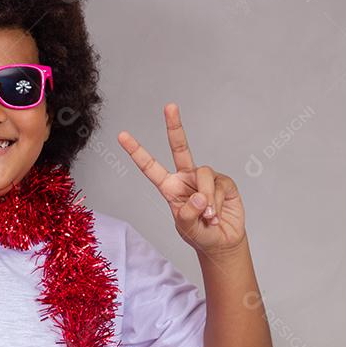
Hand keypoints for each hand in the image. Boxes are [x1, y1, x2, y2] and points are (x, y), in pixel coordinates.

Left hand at [118, 103, 246, 257]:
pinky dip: (215, 202)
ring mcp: (204, 178)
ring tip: (207, 217)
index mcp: (169, 187)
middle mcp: (185, 177)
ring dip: (205, 199)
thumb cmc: (198, 234)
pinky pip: (217, 184)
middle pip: (179, 147)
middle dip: (174, 126)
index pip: (150, 167)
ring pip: (203, 174)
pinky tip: (216, 214)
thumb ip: (187, 214)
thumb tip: (198, 196)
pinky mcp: (223, 181)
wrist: (222, 241)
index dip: (137, 151)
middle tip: (169, 106)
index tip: (122, 135)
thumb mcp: (185, 228)